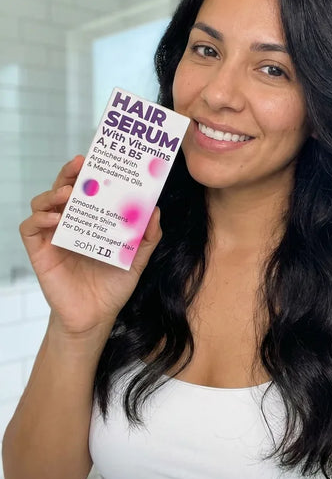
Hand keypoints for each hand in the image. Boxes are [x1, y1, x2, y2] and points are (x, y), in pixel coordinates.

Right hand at [19, 155, 161, 335]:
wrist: (95, 319)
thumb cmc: (113, 287)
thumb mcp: (136, 259)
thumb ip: (147, 237)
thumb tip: (155, 210)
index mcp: (92, 221)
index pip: (86, 189)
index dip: (88, 173)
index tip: (97, 159)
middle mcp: (70, 224)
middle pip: (63, 189)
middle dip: (69, 173)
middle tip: (80, 164)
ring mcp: (53, 237)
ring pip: (43, 203)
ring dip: (52, 193)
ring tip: (68, 193)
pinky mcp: (40, 252)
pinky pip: (30, 228)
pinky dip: (39, 218)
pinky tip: (55, 218)